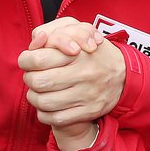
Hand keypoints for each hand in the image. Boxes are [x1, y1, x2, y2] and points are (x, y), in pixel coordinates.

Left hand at [20, 17, 125, 134]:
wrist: (124, 74)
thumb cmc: (92, 51)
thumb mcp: (77, 31)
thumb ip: (54, 32)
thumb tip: (37, 40)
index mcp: (79, 52)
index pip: (38, 59)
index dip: (26, 60)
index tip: (28, 60)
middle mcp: (84, 74)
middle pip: (38, 82)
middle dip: (29, 79)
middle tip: (33, 76)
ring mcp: (87, 95)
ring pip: (44, 102)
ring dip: (34, 97)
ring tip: (38, 91)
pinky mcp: (88, 111)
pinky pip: (56, 118)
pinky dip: (45, 113)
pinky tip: (47, 105)